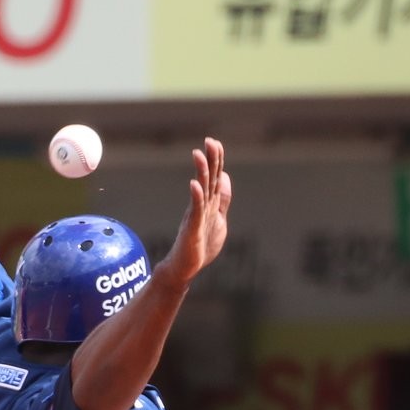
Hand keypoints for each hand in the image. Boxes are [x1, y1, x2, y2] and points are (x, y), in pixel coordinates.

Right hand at [158, 138, 231, 287]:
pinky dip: (196, 197)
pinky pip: (195, 211)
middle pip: (208, 179)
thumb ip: (223, 200)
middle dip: (210, 160)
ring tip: (198, 154)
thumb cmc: (200, 246)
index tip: (215, 142)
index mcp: (210, 204)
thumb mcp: (218, 219)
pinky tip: (194, 184)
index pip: (215, 178)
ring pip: (201, 191)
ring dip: (201, 173)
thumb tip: (226, 177)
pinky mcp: (192, 229)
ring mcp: (196, 216)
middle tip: (209, 141)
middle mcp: (202, 206)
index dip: (217, 161)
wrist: (184, 268)